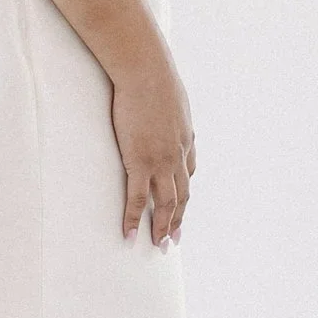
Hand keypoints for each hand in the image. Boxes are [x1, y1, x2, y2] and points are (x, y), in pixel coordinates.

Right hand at [110, 48, 195, 247]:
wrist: (146, 72)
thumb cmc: (154, 76)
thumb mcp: (171, 95)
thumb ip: (169, 109)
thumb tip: (165, 104)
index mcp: (185, 139)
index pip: (188, 173)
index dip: (183, 192)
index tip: (179, 207)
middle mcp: (178, 155)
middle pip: (181, 195)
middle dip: (178, 219)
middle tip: (173, 240)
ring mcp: (160, 161)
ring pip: (166, 203)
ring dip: (163, 226)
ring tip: (157, 245)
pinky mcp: (139, 161)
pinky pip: (137, 198)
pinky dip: (134, 219)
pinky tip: (130, 234)